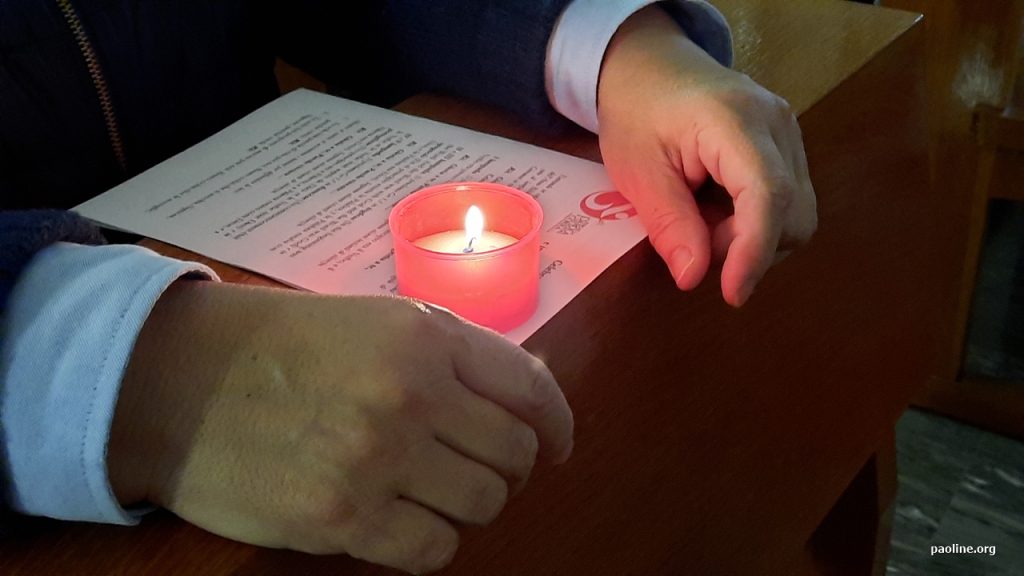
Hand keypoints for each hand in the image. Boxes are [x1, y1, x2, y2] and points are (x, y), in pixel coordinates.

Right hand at [108, 281, 572, 573]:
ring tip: (433, 491)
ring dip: (470, 503)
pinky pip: (433, 550)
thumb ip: (455, 352)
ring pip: (483, 504)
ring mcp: (379, 459)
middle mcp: (412, 394)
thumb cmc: (279, 344)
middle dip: (510, 466)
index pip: (530, 387)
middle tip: (477, 467)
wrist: (178, 381)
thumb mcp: (375, 321)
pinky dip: (431, 541)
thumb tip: (532, 391)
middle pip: (514, 454)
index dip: (557, 422)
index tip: (557, 445)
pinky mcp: (342, 518)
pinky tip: (405, 524)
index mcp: (424, 336)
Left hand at [597, 6, 816, 305]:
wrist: (651, 67)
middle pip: (793, 213)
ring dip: (751, 237)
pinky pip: (789, 204)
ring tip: (702, 217)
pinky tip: (719, 208)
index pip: (767, 194)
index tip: (732, 294)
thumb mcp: (637, 171)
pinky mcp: (790, 147)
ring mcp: (790, 132)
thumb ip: (668, 223)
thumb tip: (694, 278)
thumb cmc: (637, 112)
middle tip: (692, 236)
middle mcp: (777, 123)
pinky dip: (755, 222)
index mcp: (734, 120)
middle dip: (747, 247)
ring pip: (797, 215)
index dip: (754, 251)